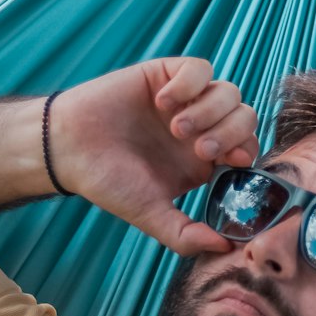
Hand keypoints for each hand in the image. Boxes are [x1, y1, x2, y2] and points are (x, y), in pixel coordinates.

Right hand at [49, 58, 258, 253]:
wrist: (67, 147)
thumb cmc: (107, 181)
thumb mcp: (150, 214)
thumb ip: (186, 235)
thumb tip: (226, 248)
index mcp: (203, 160)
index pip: (248, 148)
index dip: (247, 152)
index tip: (230, 163)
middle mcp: (200, 127)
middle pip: (245, 117)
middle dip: (230, 133)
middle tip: (199, 149)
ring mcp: (186, 99)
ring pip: (228, 91)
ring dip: (209, 111)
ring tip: (175, 128)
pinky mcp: (167, 74)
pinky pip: (200, 68)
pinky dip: (189, 84)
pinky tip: (162, 101)